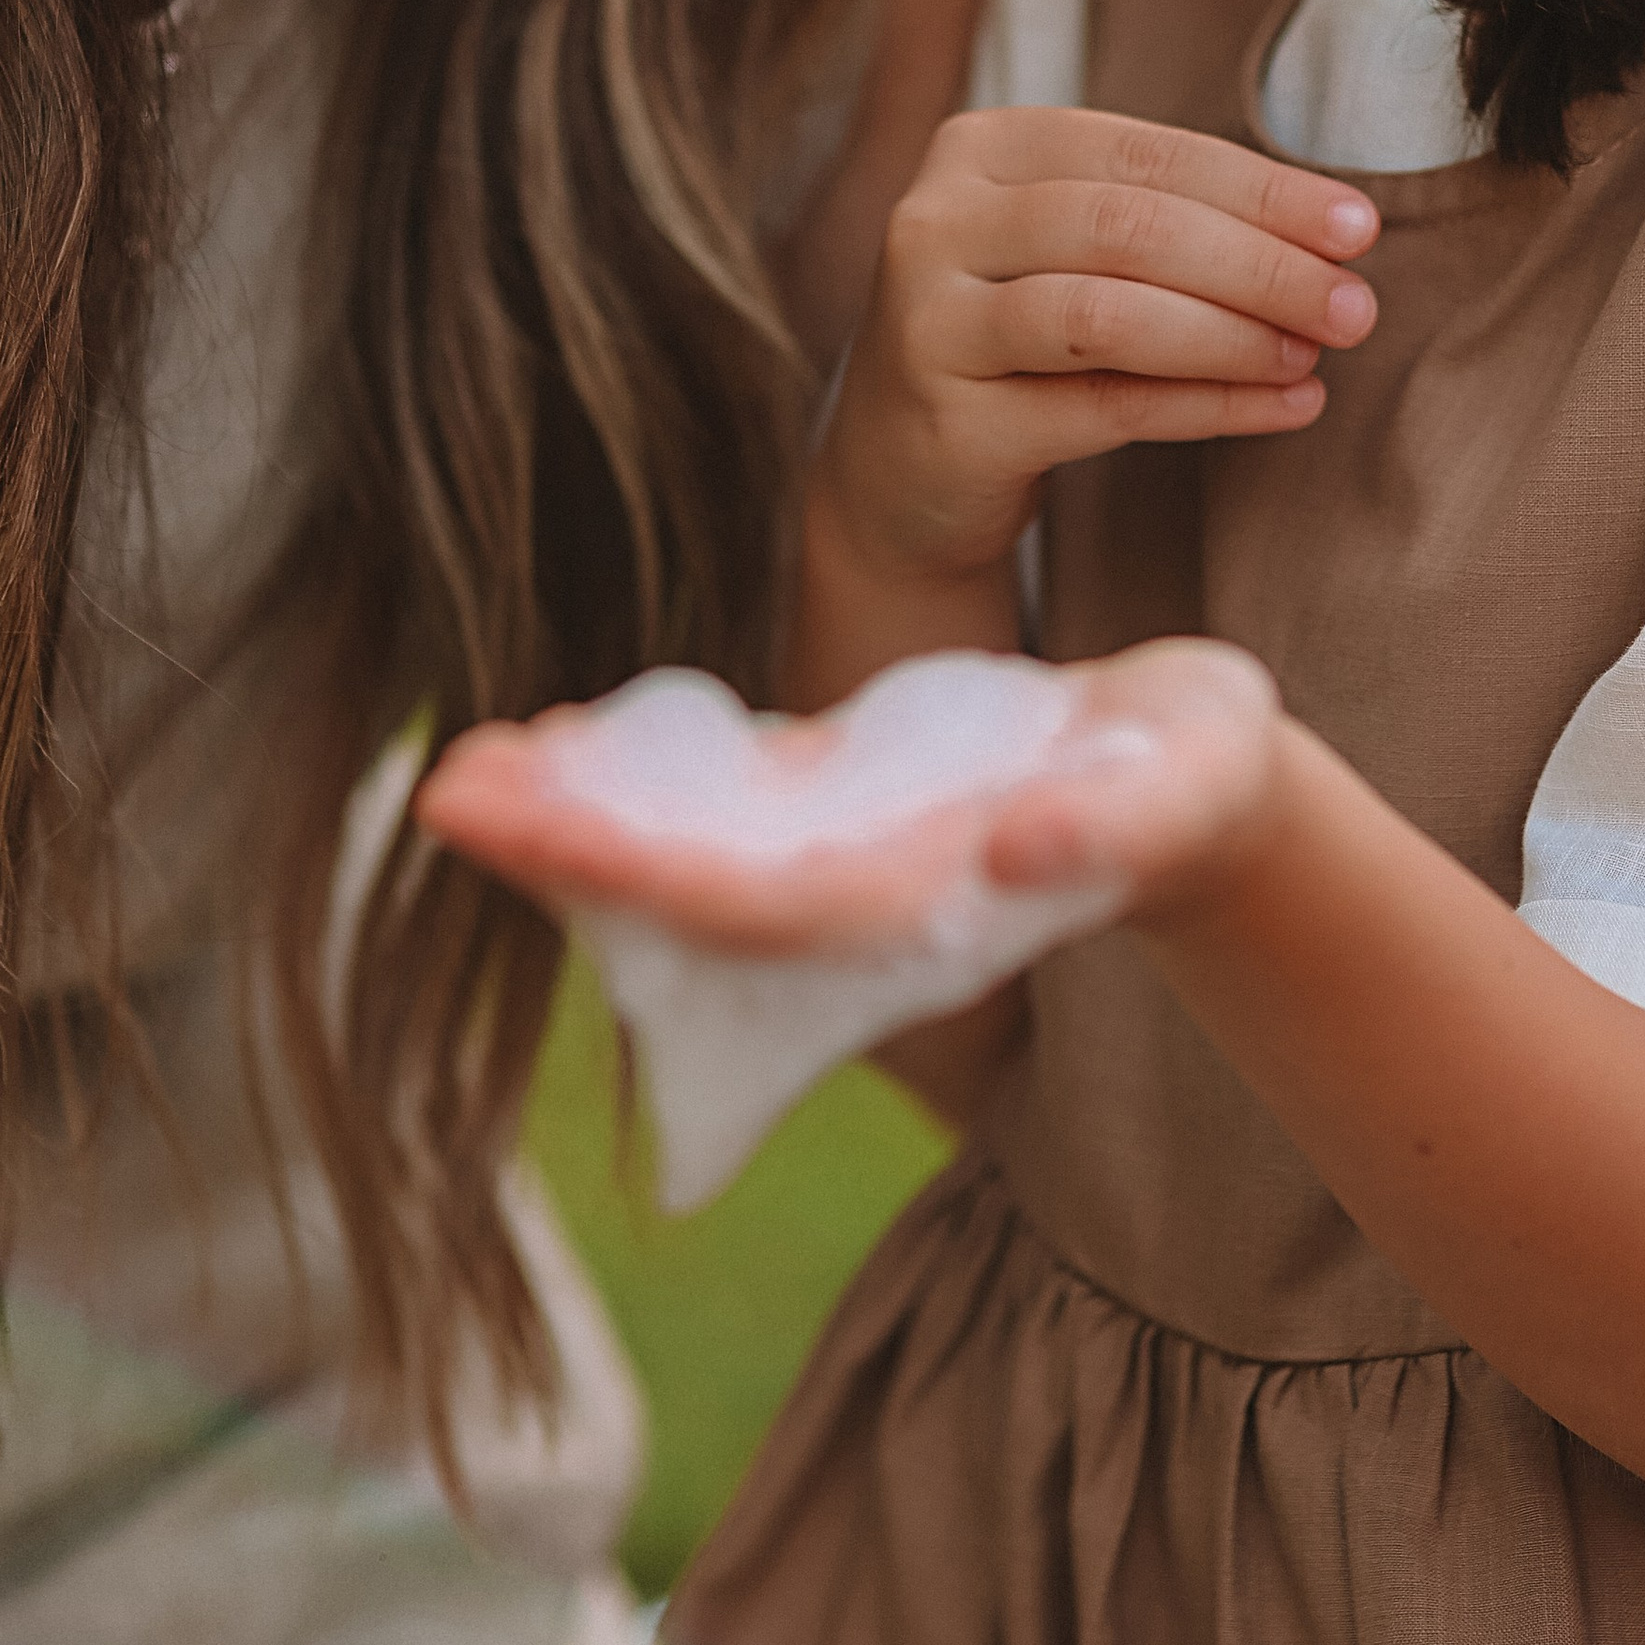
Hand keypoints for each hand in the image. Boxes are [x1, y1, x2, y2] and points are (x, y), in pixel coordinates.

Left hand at [417, 639, 1287, 961]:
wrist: (1199, 788)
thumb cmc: (1201, 778)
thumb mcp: (1190, 784)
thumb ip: (1114, 825)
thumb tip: (1010, 851)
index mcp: (931, 899)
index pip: (765, 900)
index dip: (650, 866)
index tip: (540, 831)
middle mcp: (865, 894)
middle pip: (691, 885)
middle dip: (571, 846)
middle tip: (443, 789)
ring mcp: (842, 855)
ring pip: (683, 848)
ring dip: (574, 819)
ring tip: (463, 771)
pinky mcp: (839, 806)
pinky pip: (710, 806)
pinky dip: (627, 782)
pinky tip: (555, 745)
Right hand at [815, 108, 1379, 586]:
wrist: (902, 470)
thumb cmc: (1021, 339)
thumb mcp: (1076, 252)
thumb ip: (1175, 224)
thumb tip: (1337, 234)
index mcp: (983, 148)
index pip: (1145, 153)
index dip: (1261, 188)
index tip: (1360, 227)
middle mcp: (938, 220)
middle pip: (1128, 226)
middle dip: (1260, 263)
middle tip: (1356, 305)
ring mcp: (928, 322)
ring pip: (1105, 314)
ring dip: (1232, 335)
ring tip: (1315, 354)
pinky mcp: (947, 423)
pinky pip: (1100, 407)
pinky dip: (1205, 406)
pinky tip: (1281, 407)